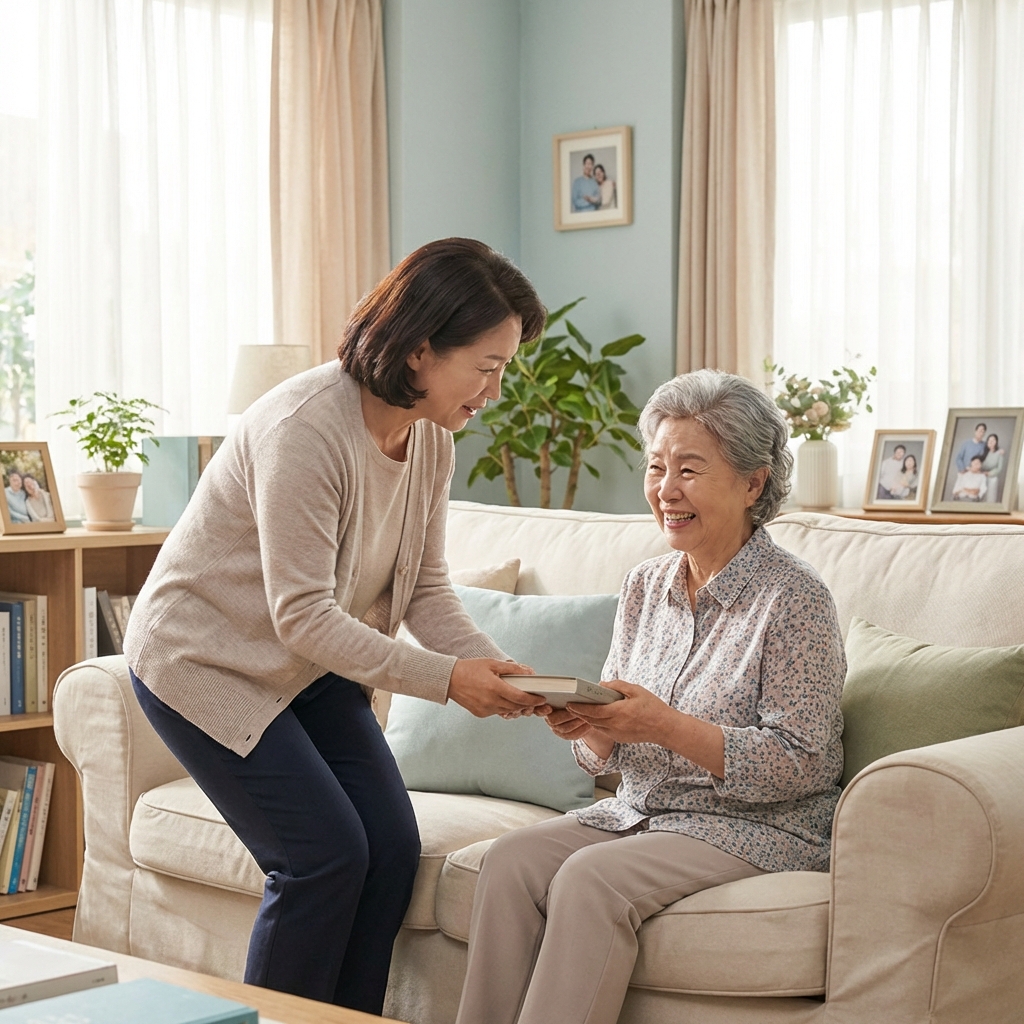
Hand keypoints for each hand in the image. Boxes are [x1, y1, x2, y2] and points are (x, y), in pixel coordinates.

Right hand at [447, 659, 544, 718]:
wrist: (449, 679)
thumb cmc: (470, 668)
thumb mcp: (492, 664)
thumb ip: (511, 668)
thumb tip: (527, 672)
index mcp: (494, 688)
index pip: (520, 697)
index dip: (533, 699)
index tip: (542, 699)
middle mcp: (490, 701)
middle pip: (516, 706)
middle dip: (527, 703)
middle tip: (535, 699)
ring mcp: (485, 709)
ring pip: (507, 710)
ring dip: (515, 705)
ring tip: (520, 698)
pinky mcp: (480, 714)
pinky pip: (497, 712)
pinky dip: (503, 706)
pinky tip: (502, 698)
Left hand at [568, 680, 725, 777]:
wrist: (665, 728)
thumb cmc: (652, 707)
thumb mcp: (636, 690)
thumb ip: (617, 686)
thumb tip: (601, 685)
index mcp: (618, 712)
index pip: (592, 711)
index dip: (579, 708)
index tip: (570, 703)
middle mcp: (614, 725)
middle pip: (591, 720)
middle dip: (579, 713)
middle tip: (570, 705)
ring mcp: (616, 734)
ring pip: (596, 726)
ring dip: (587, 719)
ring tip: (580, 710)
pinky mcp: (620, 738)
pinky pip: (603, 730)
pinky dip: (597, 724)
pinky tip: (595, 717)